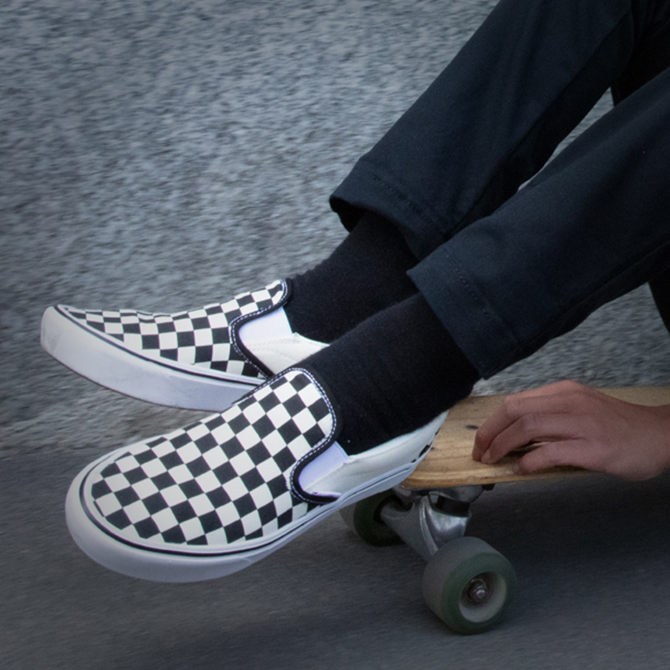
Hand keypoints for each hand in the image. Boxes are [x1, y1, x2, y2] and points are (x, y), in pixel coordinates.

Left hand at [472, 381, 669, 479]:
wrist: (661, 435)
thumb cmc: (618, 426)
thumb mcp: (579, 410)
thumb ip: (549, 417)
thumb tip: (513, 437)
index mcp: (563, 392)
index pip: (515, 402)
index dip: (492, 422)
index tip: (481, 440)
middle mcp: (569, 402)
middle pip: (515, 411)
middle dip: (489, 432)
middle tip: (480, 453)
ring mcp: (582, 424)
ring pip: (528, 426)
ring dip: (503, 445)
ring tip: (493, 460)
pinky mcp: (594, 447)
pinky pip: (553, 451)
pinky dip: (530, 460)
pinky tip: (522, 469)